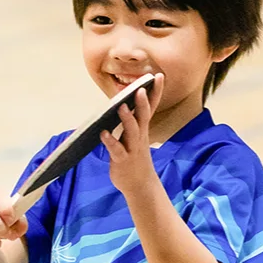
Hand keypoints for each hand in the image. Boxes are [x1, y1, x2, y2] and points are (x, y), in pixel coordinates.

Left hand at [100, 73, 164, 195]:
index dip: (155, 92)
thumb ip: (132, 120)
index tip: (158, 76)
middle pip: (143, 116)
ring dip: (127, 119)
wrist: (139, 185)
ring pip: (132, 132)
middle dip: (143, 102)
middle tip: (141, 88)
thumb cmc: (134, 157)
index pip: (151, 107)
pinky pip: (116, 150)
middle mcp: (139, 136)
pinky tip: (103, 133)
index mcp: (142, 129)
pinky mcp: (122, 160)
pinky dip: (110, 141)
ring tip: (122, 106)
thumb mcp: (136, 136)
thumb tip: (125, 101)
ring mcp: (132, 148)